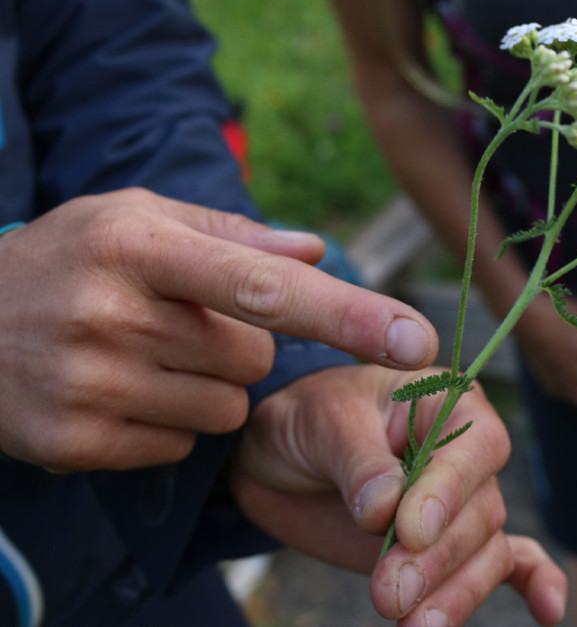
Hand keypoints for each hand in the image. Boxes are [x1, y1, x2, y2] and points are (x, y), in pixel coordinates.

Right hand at [0, 188, 437, 470]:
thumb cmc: (73, 258)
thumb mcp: (140, 218)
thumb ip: (235, 234)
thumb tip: (319, 250)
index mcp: (140, 243)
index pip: (265, 286)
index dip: (348, 314)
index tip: (417, 338)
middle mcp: (111, 311)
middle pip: (256, 357)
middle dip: (240, 345)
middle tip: (179, 322)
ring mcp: (87, 382)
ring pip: (225, 408)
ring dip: (208, 387)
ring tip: (144, 354)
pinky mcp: (72, 441)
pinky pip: (180, 446)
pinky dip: (169, 425)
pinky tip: (120, 390)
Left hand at [230, 365, 567, 625]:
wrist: (282, 457)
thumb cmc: (307, 420)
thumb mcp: (322, 422)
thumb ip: (358, 461)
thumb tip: (386, 511)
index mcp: (446, 403)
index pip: (474, 447)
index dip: (450, 491)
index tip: (410, 531)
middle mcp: (466, 453)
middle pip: (481, 510)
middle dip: (438, 558)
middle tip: (389, 594)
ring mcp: (462, 503)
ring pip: (487, 550)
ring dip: (458, 592)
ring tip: (415, 626)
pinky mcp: (449, 546)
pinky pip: (508, 562)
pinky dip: (533, 583)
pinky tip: (548, 611)